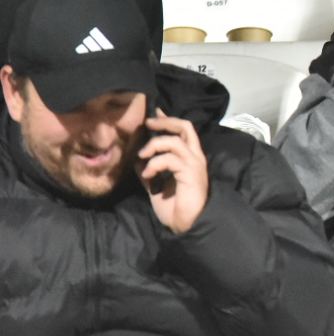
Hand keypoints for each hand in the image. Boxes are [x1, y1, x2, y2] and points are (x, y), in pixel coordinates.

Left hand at [140, 109, 209, 234]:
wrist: (186, 223)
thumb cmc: (174, 206)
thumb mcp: (156, 185)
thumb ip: (149, 170)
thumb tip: (136, 160)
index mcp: (188, 157)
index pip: (182, 130)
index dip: (168, 119)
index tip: (155, 112)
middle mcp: (194, 156)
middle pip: (185, 127)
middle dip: (165, 122)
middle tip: (148, 123)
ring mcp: (194, 164)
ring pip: (174, 141)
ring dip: (154, 145)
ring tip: (142, 157)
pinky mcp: (190, 173)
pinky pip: (170, 159)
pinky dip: (155, 164)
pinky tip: (148, 175)